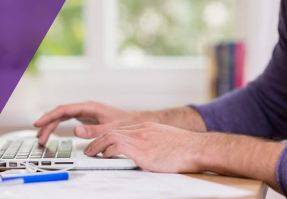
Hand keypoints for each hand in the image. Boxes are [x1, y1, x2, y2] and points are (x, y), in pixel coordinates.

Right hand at [34, 101, 159, 144]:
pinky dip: (57, 126)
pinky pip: (66, 120)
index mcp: (89, 106)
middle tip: (39, 138)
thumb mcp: (110, 129)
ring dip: (51, 126)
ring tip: (41, 138)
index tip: (39, 123)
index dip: (49, 116)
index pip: (64, 110)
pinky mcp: (85, 117)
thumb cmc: (125, 123)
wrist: (135, 121)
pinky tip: (50, 132)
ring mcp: (84, 112)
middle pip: (60, 114)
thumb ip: (93, 130)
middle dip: (47, 125)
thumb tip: (75, 130)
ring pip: (62, 117)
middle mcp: (84, 107)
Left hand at [84, 122, 204, 172]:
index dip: (107, 137)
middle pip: (112, 131)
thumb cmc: (186, 149)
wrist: (198, 148)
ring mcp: (142, 139)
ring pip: (111, 137)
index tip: (100, 144)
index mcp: (147, 128)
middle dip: (97, 140)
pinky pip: (117, 147)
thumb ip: (153, 143)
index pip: (121, 130)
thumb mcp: (166, 141)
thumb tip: (147, 154)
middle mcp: (142, 130)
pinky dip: (108, 151)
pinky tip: (104, 157)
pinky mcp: (143, 150)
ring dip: (97, 146)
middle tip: (88, 149)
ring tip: (90, 154)